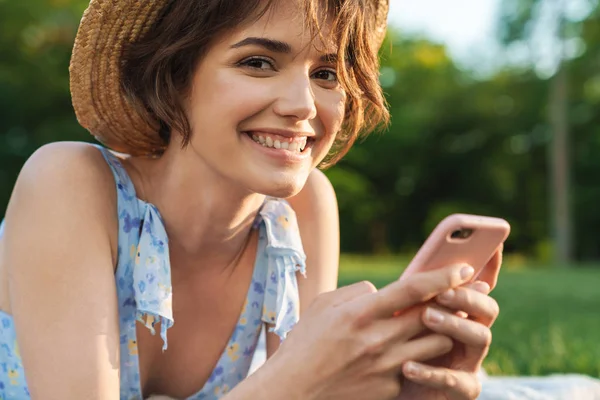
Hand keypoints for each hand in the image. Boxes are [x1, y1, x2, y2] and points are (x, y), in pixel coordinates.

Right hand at [265, 264, 477, 399]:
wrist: (292, 392)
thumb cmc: (304, 344)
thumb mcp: (323, 305)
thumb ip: (357, 293)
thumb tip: (383, 291)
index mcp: (360, 313)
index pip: (411, 289)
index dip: (442, 277)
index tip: (462, 268)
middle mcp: (378, 340)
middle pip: (433, 317)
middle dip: (454, 303)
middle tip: (467, 293)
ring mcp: (386, 367)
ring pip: (436, 345)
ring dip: (441, 331)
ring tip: (440, 323)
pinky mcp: (390, 390)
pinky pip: (418, 368)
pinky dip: (419, 358)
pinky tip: (413, 353)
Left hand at [398, 246, 502, 399]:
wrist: (378, 389)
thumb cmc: (388, 346)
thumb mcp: (395, 315)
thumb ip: (409, 296)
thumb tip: (413, 273)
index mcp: (458, 310)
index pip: (478, 285)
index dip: (489, 265)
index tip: (493, 244)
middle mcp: (470, 332)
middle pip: (487, 308)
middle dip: (468, 296)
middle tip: (443, 291)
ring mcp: (470, 361)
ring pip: (480, 338)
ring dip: (455, 324)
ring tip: (427, 316)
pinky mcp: (462, 389)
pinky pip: (456, 381)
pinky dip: (433, 372)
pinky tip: (408, 365)